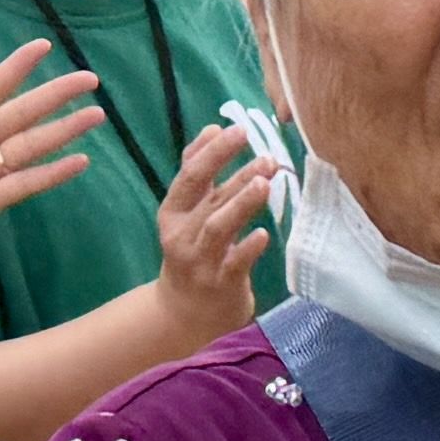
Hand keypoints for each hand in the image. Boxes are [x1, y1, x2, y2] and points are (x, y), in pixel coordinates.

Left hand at [0, 40, 105, 289]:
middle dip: (54, 95)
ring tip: (97, 113)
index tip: (42, 46)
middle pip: (20, 114)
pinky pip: (22, 185)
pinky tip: (81, 161)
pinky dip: (51, 173)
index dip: (14, 69)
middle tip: (90, 78)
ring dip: (63, 130)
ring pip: (29, 146)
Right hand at [151, 120, 282, 334]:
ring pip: (218, 228)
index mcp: (173, 212)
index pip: (190, 175)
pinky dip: (247, 247)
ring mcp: (200, 261)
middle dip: (236, 175)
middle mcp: (182, 235)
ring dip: (241, 204)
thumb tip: (212, 128)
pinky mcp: (220, 284)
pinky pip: (234, 263)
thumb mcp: (187, 212)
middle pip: (208, 199)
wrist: (184, 312)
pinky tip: (263, 234)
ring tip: (265, 183)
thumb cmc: (192, 250)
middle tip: (267, 157)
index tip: (238, 129)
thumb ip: (197, 171)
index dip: (213, 151)